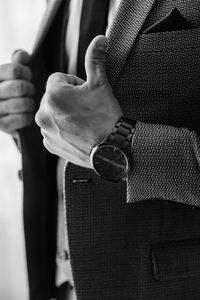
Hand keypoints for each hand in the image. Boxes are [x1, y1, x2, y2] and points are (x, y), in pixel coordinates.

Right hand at [0, 50, 34, 135]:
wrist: (4, 114)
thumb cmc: (10, 89)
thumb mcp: (11, 74)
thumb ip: (17, 62)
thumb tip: (23, 56)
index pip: (15, 70)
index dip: (27, 73)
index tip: (28, 77)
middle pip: (20, 87)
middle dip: (30, 89)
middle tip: (29, 92)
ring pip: (23, 104)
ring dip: (30, 103)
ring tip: (27, 103)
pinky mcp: (2, 125)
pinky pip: (23, 118)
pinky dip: (28, 116)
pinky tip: (24, 114)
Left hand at [35, 35, 122, 167]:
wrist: (110, 148)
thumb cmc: (105, 117)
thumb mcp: (100, 85)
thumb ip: (95, 59)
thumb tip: (99, 40)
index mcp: (53, 94)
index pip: (58, 79)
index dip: (74, 85)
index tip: (86, 94)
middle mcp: (44, 113)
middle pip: (54, 96)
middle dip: (68, 99)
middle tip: (86, 109)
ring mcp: (46, 131)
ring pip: (53, 113)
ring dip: (64, 114)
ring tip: (83, 122)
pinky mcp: (50, 145)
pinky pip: (53, 130)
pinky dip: (62, 130)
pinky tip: (78, 132)